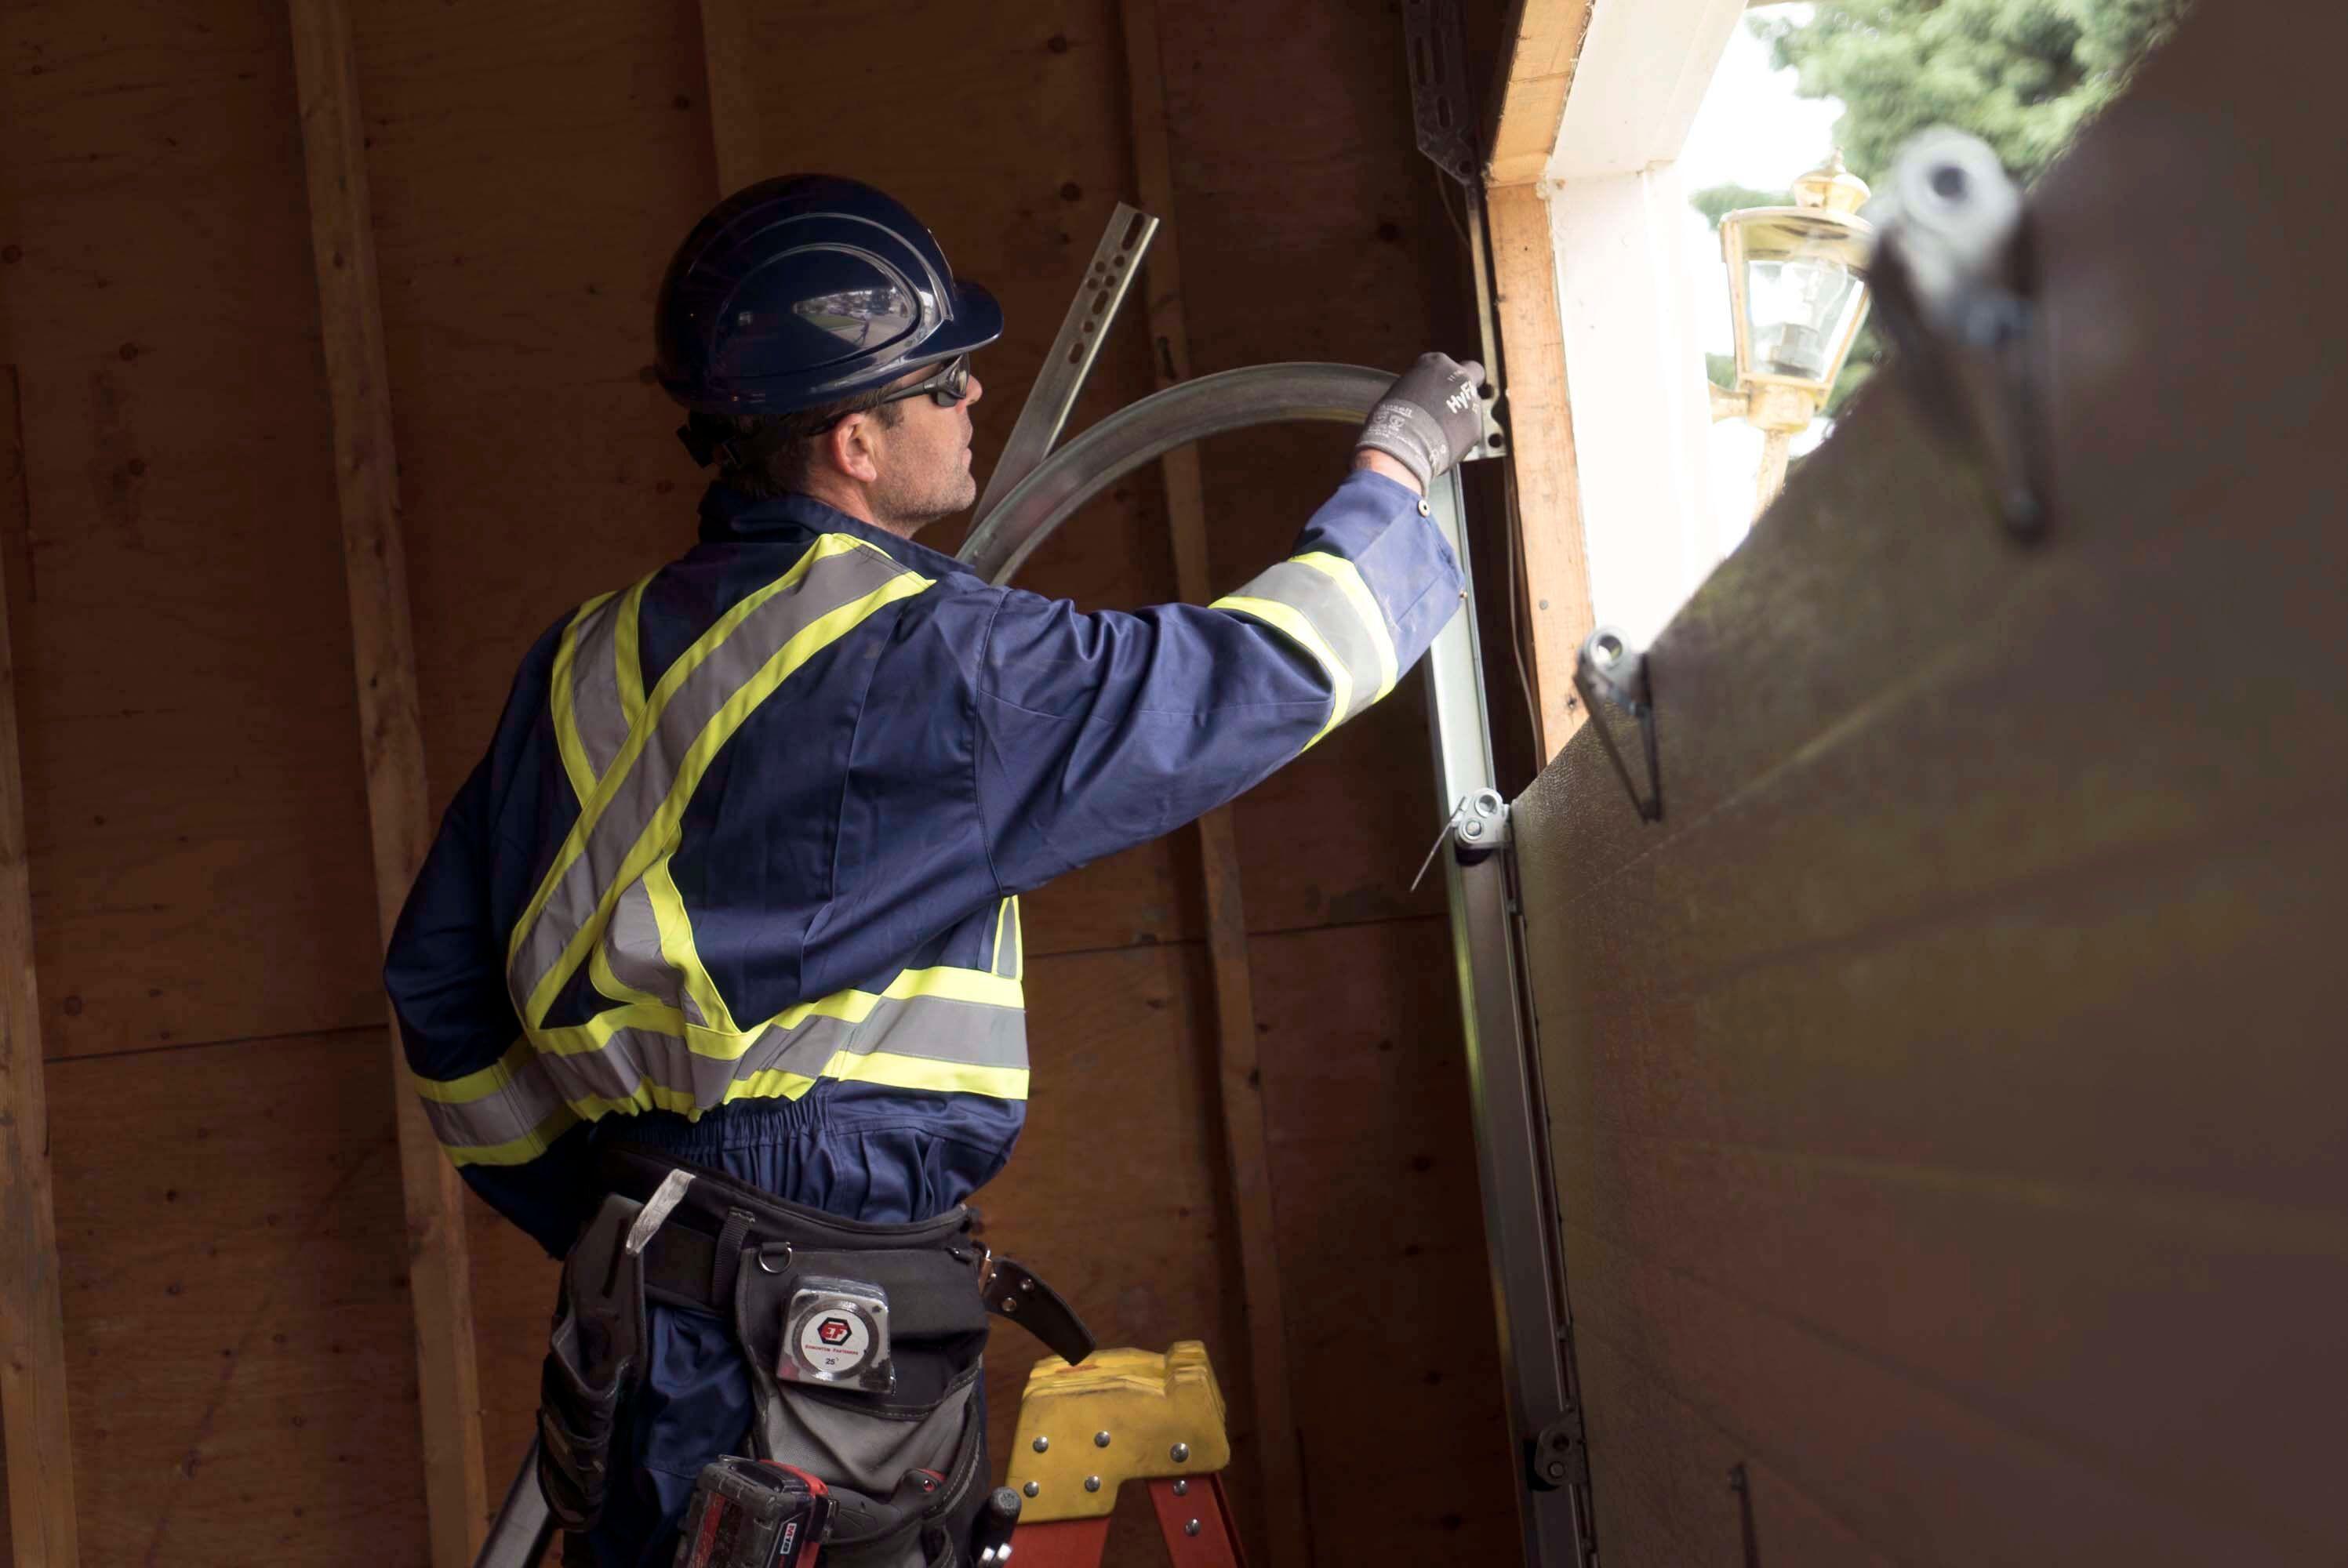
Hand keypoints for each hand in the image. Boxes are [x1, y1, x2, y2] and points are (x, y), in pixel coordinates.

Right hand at [1355, 353, 1486, 491]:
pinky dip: (1459, 436)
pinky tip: (1442, 443)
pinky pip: (1469, 429)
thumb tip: (1421, 396)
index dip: (1438, 377)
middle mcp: (1459, 377)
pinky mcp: (1475, 427)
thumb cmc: (1393, 417)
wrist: (1403, 444)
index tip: (1431, 388)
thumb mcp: (1402, 391)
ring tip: (1439, 430)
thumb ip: (1420, 387)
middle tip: (1450, 401)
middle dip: (1464, 385)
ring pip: (1471, 405)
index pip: (1442, 363)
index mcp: (1437, 363)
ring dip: (1460, 414)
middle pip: (1472, 374)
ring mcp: (1471, 402)